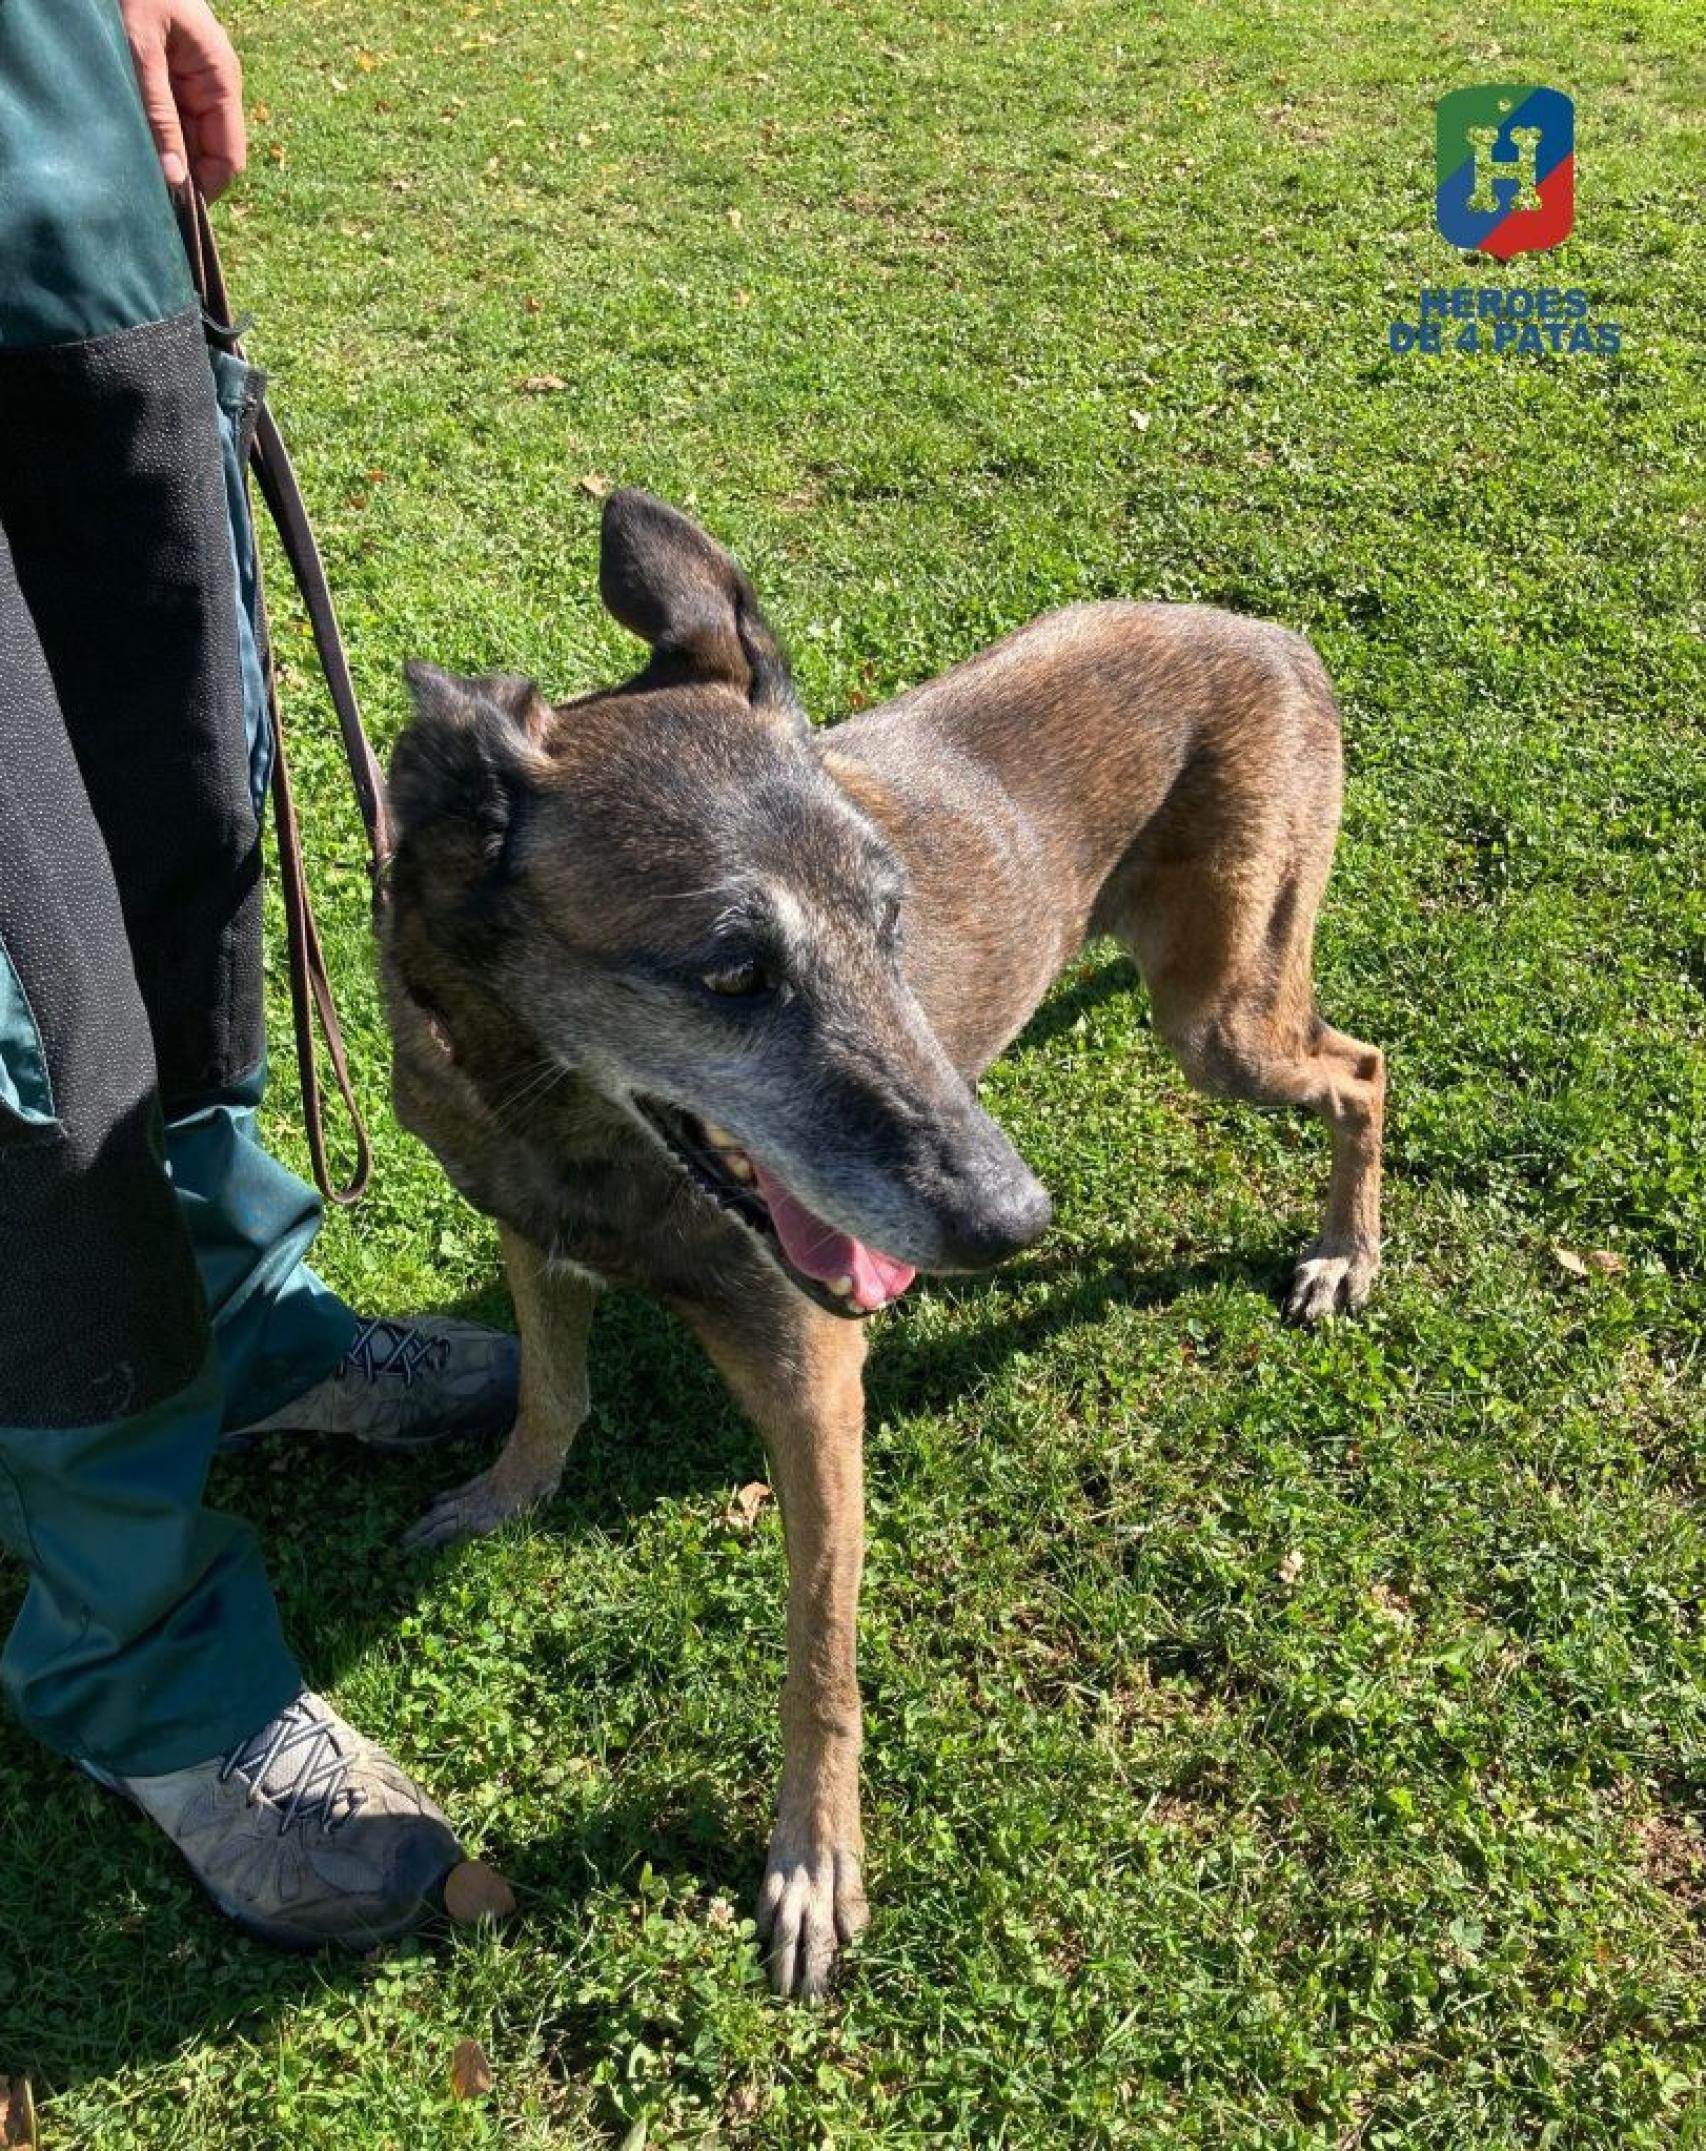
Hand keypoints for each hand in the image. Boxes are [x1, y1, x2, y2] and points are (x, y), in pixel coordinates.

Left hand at [119, 0, 246, 200]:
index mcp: (220, 80)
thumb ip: (158, 113)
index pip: (228, 157)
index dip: (205, 188)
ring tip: (135, 164)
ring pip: (186, 140)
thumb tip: (174, 179)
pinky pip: (169, 120)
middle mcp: (213, 87)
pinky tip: (133, 141)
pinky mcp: (172, 78)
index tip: (173, 209)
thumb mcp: (141, 51)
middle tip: (146, 193)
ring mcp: (193, 84)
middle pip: (207, 153)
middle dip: (181, 173)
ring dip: (164, 154)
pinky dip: (153, 135)